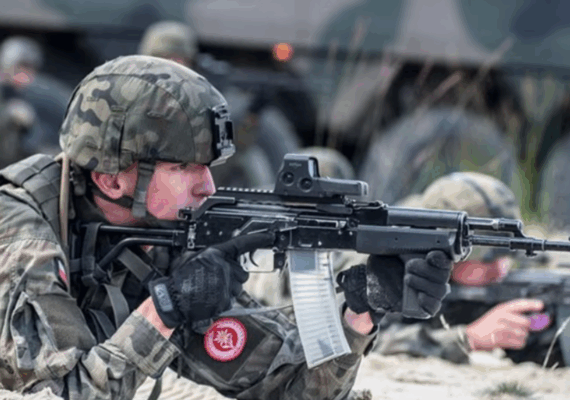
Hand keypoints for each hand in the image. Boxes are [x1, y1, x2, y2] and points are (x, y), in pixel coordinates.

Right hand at [149, 232, 273, 327]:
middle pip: (242, 272)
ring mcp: (226, 284)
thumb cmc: (180, 279)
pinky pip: (231, 299)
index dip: (257, 239)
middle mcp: (224, 267)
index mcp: (216, 254)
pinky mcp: (226, 299)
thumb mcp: (192, 257)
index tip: (269, 236)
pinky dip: (223, 300)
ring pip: (238, 287)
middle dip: (233, 276)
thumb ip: (210, 256)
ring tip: (210, 289)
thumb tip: (220, 257)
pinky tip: (209, 298)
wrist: (172, 299)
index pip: (241, 244)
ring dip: (228, 288)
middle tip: (216, 279)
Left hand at [337, 251, 452, 321]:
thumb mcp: (388, 249)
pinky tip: (419, 297)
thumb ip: (397, 240)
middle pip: (443, 275)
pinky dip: (428, 302)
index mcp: (429, 260)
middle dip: (426, 270)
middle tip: (409, 267)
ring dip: (424, 284)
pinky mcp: (423, 308)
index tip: (430, 256)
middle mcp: (434, 276)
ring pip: (440, 290)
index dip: (440, 258)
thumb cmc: (384, 264)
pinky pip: (433, 307)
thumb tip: (401, 230)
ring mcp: (430, 293)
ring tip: (407, 279)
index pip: (444, 259)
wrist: (371, 284)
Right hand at [465, 299, 548, 350]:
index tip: (541, 305)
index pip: (520, 303)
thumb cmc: (488, 326)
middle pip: (526, 322)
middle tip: (517, 329)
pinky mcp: (501, 337)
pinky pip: (519, 343)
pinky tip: (508, 341)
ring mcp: (501, 326)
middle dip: (526, 328)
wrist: (473, 335)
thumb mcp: (499, 315)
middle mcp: (502, 315)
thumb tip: (537, 321)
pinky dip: (517, 344)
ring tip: (509, 336)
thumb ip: (516, 317)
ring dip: (520, 337)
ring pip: (524, 334)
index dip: (532, 304)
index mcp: (502, 308)